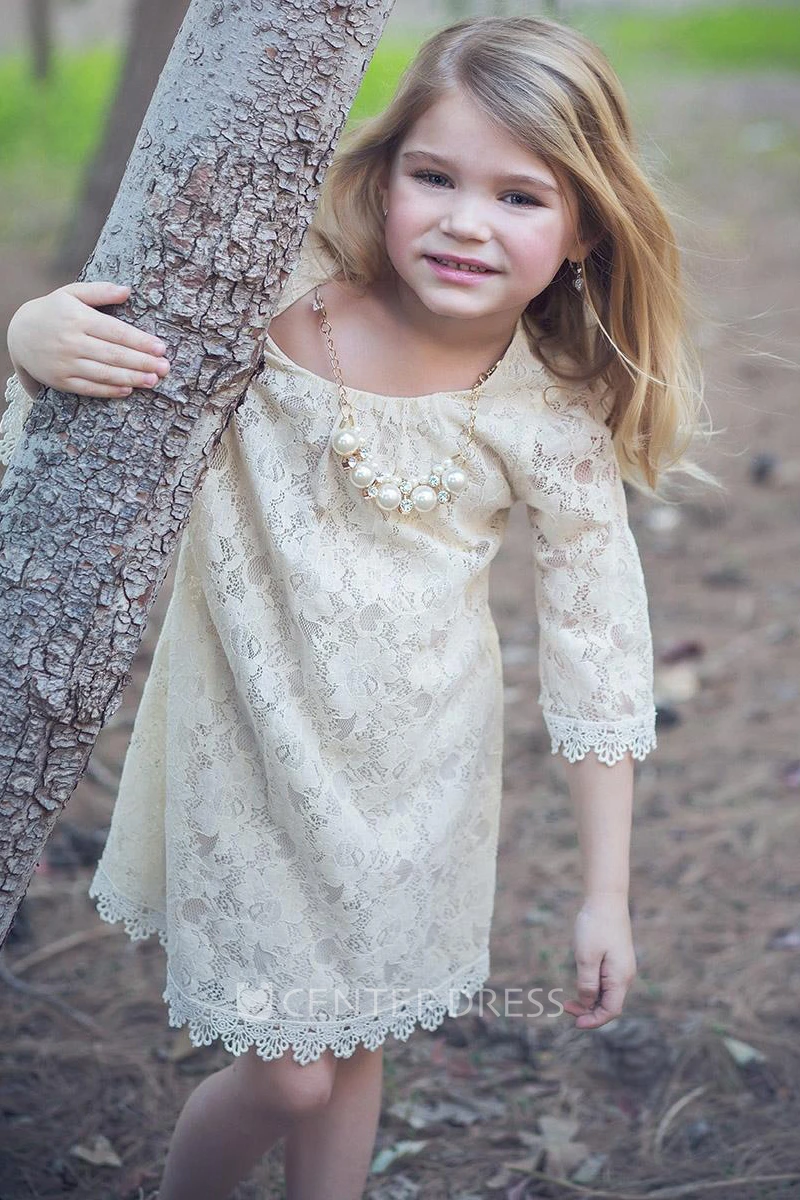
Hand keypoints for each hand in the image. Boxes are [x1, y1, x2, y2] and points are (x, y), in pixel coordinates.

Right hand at [7, 282, 169, 398]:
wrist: (18, 334)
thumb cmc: (53, 311)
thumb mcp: (71, 293)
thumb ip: (100, 291)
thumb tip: (128, 290)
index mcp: (78, 318)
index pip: (115, 332)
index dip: (140, 341)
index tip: (161, 348)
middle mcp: (71, 342)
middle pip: (114, 355)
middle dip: (142, 362)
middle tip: (165, 368)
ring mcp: (65, 363)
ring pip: (103, 373)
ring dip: (131, 378)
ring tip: (153, 380)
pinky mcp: (60, 381)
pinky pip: (88, 388)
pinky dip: (109, 390)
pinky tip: (127, 390)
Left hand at [562, 892, 635, 1029]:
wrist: (606, 899)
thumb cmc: (595, 926)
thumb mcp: (586, 957)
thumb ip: (587, 983)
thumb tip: (588, 1004)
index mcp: (621, 977)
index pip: (611, 1011)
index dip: (594, 1020)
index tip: (575, 1022)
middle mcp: (625, 976)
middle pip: (609, 1004)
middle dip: (589, 1011)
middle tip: (565, 1007)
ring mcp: (622, 968)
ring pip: (607, 994)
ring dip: (590, 1000)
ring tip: (568, 1000)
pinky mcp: (616, 960)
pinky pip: (606, 982)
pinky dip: (593, 988)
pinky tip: (580, 984)